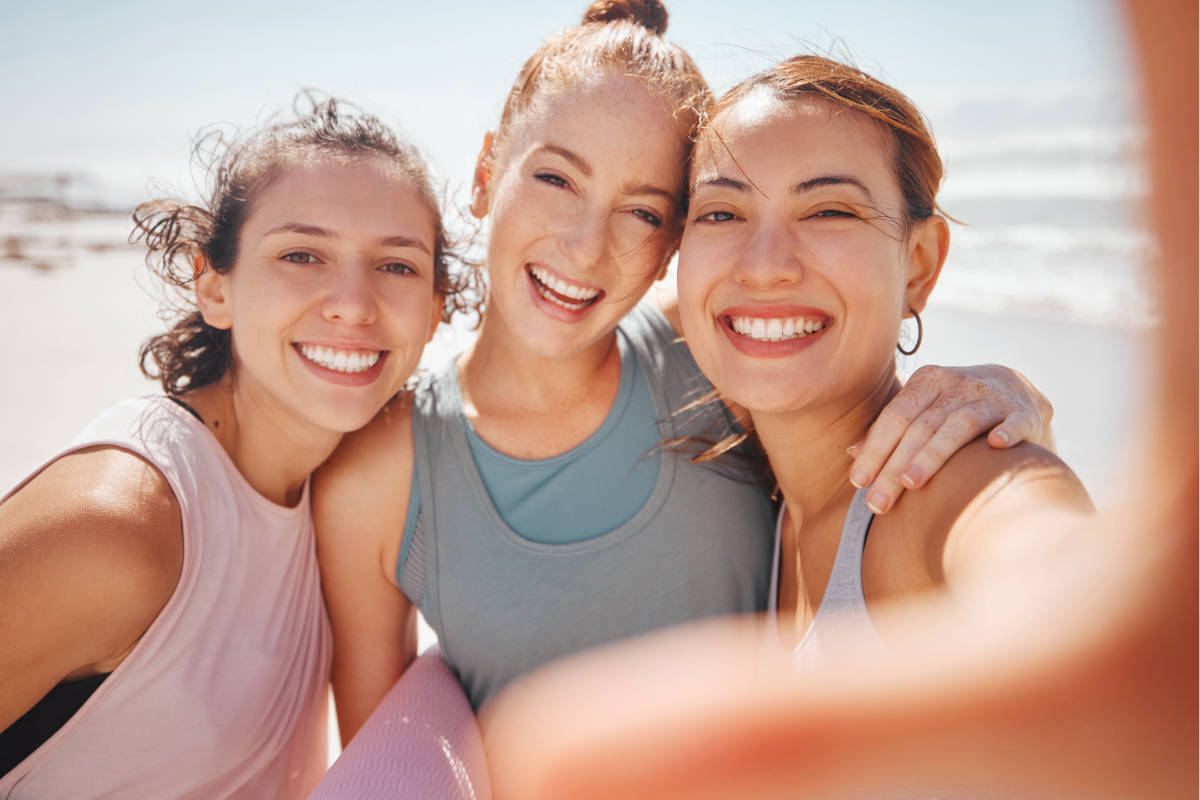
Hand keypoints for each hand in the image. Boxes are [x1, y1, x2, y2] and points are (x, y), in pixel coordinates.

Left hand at [848, 364, 1053, 513]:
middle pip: (920, 427)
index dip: (875, 449)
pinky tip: (994, 447)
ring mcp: (993, 397)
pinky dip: (1006, 433)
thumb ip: (892, 430)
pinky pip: (1015, 423)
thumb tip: (852, 454)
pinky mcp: (1025, 413)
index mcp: (928, 381)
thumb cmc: (957, 407)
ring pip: (958, 425)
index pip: (895, 417)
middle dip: (895, 466)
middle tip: (877, 502)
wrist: (1019, 390)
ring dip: (934, 454)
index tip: (858, 482)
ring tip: (912, 483)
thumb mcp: (925, 410)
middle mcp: (958, 384)